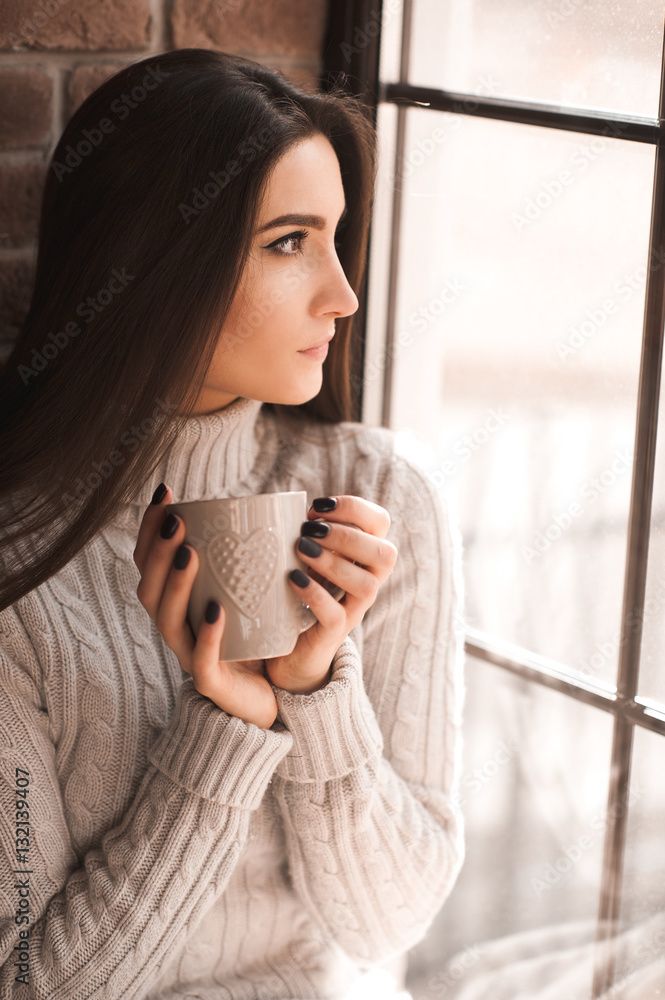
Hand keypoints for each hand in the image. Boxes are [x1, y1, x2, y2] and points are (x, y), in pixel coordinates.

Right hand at [133, 484, 277, 729]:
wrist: (273, 695)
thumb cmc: (259, 638)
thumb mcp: (248, 592)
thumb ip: (246, 558)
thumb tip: (268, 505)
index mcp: (178, 605)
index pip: (149, 564)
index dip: (149, 530)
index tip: (165, 494)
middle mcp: (176, 629)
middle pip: (148, 590)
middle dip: (157, 552)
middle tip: (176, 520)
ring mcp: (188, 656)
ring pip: (167, 621)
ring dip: (175, 584)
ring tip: (189, 553)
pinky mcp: (211, 682)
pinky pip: (201, 660)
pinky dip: (206, 635)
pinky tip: (215, 611)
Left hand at [264, 495, 398, 694]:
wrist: (286, 647)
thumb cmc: (295, 588)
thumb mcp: (304, 553)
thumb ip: (304, 531)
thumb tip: (277, 505)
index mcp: (364, 554)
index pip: (381, 522)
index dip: (355, 508)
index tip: (317, 508)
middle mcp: (368, 581)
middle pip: (385, 554)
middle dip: (348, 537)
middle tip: (309, 531)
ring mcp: (354, 609)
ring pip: (367, 585)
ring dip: (333, 562)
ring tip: (300, 550)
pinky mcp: (334, 633)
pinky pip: (337, 614)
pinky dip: (315, 593)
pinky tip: (293, 578)